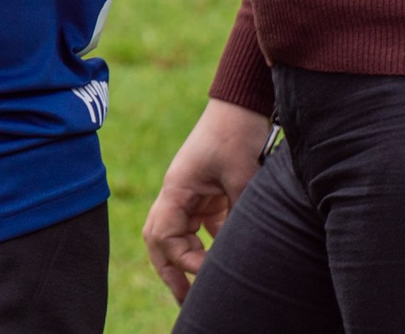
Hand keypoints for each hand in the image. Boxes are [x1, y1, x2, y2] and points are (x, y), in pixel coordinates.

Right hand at [143, 99, 273, 302]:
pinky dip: (210, 244)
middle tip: (186, 301)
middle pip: (160, 240)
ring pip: (180, 235)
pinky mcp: (209, 192)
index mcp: (176, 190)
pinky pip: (203, 225)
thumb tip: (243, 253)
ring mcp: (192, 193)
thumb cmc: (236, 136)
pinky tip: (227, 259)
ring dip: (189, 261)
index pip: (164, 237)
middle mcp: (178, 194)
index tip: (209, 271)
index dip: (184, 261)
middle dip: (170, 272)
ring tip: (202, 290)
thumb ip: (238, 217)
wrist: (242, 104)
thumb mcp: (241, 180)